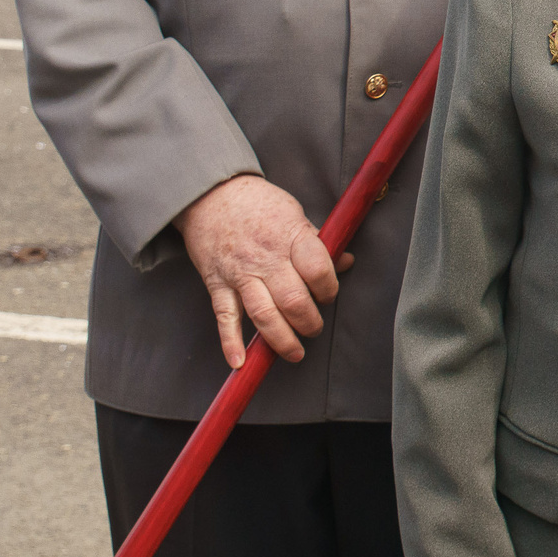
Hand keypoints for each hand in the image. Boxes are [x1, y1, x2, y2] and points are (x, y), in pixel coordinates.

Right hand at [173, 174, 351, 367]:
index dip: (329, 288)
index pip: (318, 270)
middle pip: (293, 300)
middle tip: (314, 328)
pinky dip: (231, 342)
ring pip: (264, 315)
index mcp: (290, 237)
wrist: (211, 194)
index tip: (329, 295)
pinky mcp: (217, 284)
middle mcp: (266, 259)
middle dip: (309, 322)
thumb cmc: (258, 203)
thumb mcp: (295, 214)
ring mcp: (240, 274)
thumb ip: (317, 242)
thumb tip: (346, 261)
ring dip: (281, 340)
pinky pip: (225, 317)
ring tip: (295, 353)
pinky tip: (240, 362)